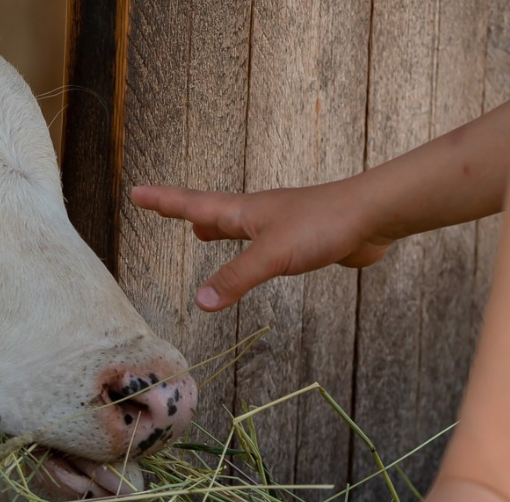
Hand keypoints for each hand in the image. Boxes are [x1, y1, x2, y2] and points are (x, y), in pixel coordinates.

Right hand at [129, 181, 392, 310]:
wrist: (372, 217)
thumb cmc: (322, 225)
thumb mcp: (272, 255)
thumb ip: (236, 278)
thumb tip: (200, 301)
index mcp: (244, 212)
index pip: (193, 205)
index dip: (164, 201)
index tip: (136, 193)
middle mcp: (258, 215)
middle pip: (212, 211)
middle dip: (184, 211)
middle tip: (161, 207)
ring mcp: (280, 226)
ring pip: (239, 227)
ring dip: (216, 229)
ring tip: (200, 232)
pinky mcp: (301, 240)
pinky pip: (264, 246)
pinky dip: (248, 250)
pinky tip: (256, 256)